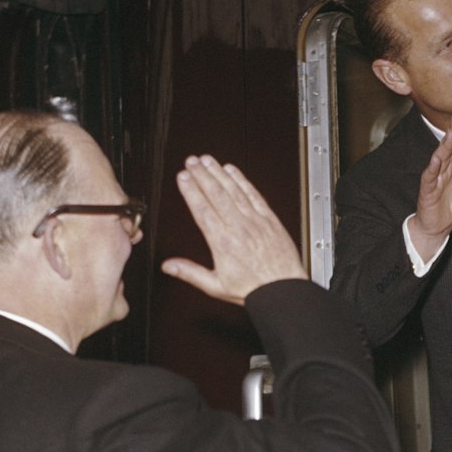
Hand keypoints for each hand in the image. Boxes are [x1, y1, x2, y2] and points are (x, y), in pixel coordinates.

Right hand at [162, 155, 306, 303]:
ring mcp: (255, 221)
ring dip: (219, 173)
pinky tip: (232, 171)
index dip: (191, 190)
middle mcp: (239, 228)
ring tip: (207, 160)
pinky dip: (242, 180)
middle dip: (202, 174)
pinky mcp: (270, 219)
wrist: (283, 291)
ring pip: (234, 190)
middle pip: (216, 194)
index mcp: (222, 243)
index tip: (182, 177)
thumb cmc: (253, 289)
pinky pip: (254, 195)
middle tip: (191, 161)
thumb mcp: (216, 286)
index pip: (202, 209)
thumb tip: (168, 266)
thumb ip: (190, 273)